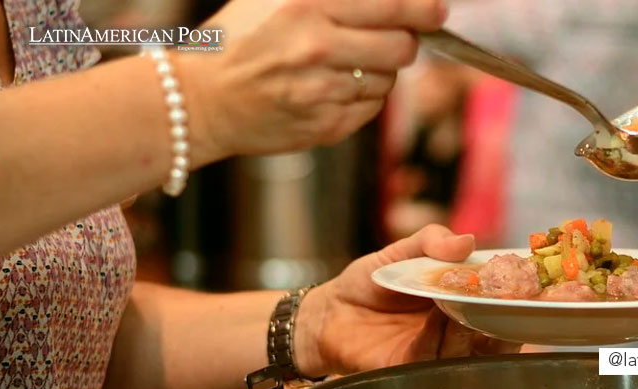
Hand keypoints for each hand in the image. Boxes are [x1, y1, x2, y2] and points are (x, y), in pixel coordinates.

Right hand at [176, 0, 447, 160]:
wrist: (201, 100)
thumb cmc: (239, 40)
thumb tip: (389, 0)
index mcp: (306, 6)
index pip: (393, 5)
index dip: (424, 8)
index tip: (436, 10)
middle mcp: (318, 49)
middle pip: (402, 46)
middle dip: (404, 40)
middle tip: (390, 37)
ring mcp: (323, 92)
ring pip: (388, 80)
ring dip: (377, 70)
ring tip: (341, 64)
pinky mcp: (326, 127)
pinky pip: (371, 108)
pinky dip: (362, 97)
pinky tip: (331, 88)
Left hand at [294, 225, 521, 376]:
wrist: (328, 312)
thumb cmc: (367, 283)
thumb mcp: (399, 252)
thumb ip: (430, 241)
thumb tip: (466, 240)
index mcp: (459, 300)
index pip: (496, 300)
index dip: (514, 292)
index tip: (527, 279)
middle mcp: (455, 330)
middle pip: (493, 329)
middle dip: (504, 315)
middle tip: (507, 295)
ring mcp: (435, 351)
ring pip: (469, 347)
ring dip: (474, 325)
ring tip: (470, 300)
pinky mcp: (410, 367)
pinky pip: (434, 358)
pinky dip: (442, 339)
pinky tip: (443, 319)